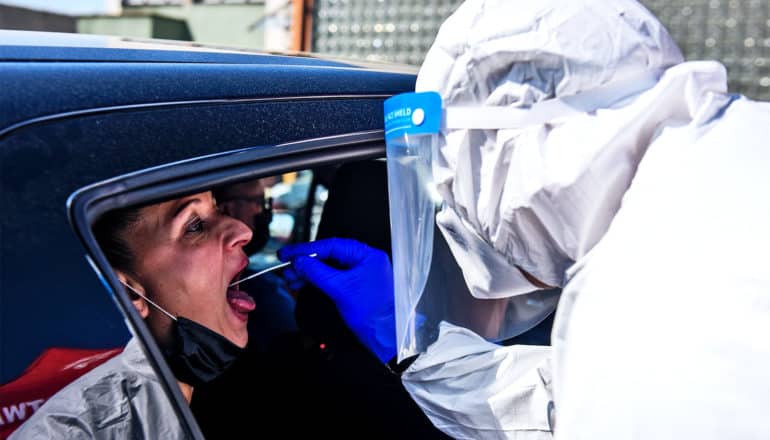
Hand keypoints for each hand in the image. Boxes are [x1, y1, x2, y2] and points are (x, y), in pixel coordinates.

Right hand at [278, 238, 395, 362]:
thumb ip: (317, 272)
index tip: (288, 253)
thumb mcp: (339, 289)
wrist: (383, 337)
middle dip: (305, 262)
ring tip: (290, 278)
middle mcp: (364, 262)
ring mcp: (358, 275)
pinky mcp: (353, 287)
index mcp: (367, 255)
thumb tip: (299, 261)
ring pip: (327, 268)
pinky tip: (302, 283)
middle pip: (328, 255)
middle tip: (286, 266)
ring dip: (307, 272)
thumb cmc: (372, 314)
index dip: (306, 249)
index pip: (332, 245)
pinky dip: (315, 280)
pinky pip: (331, 278)